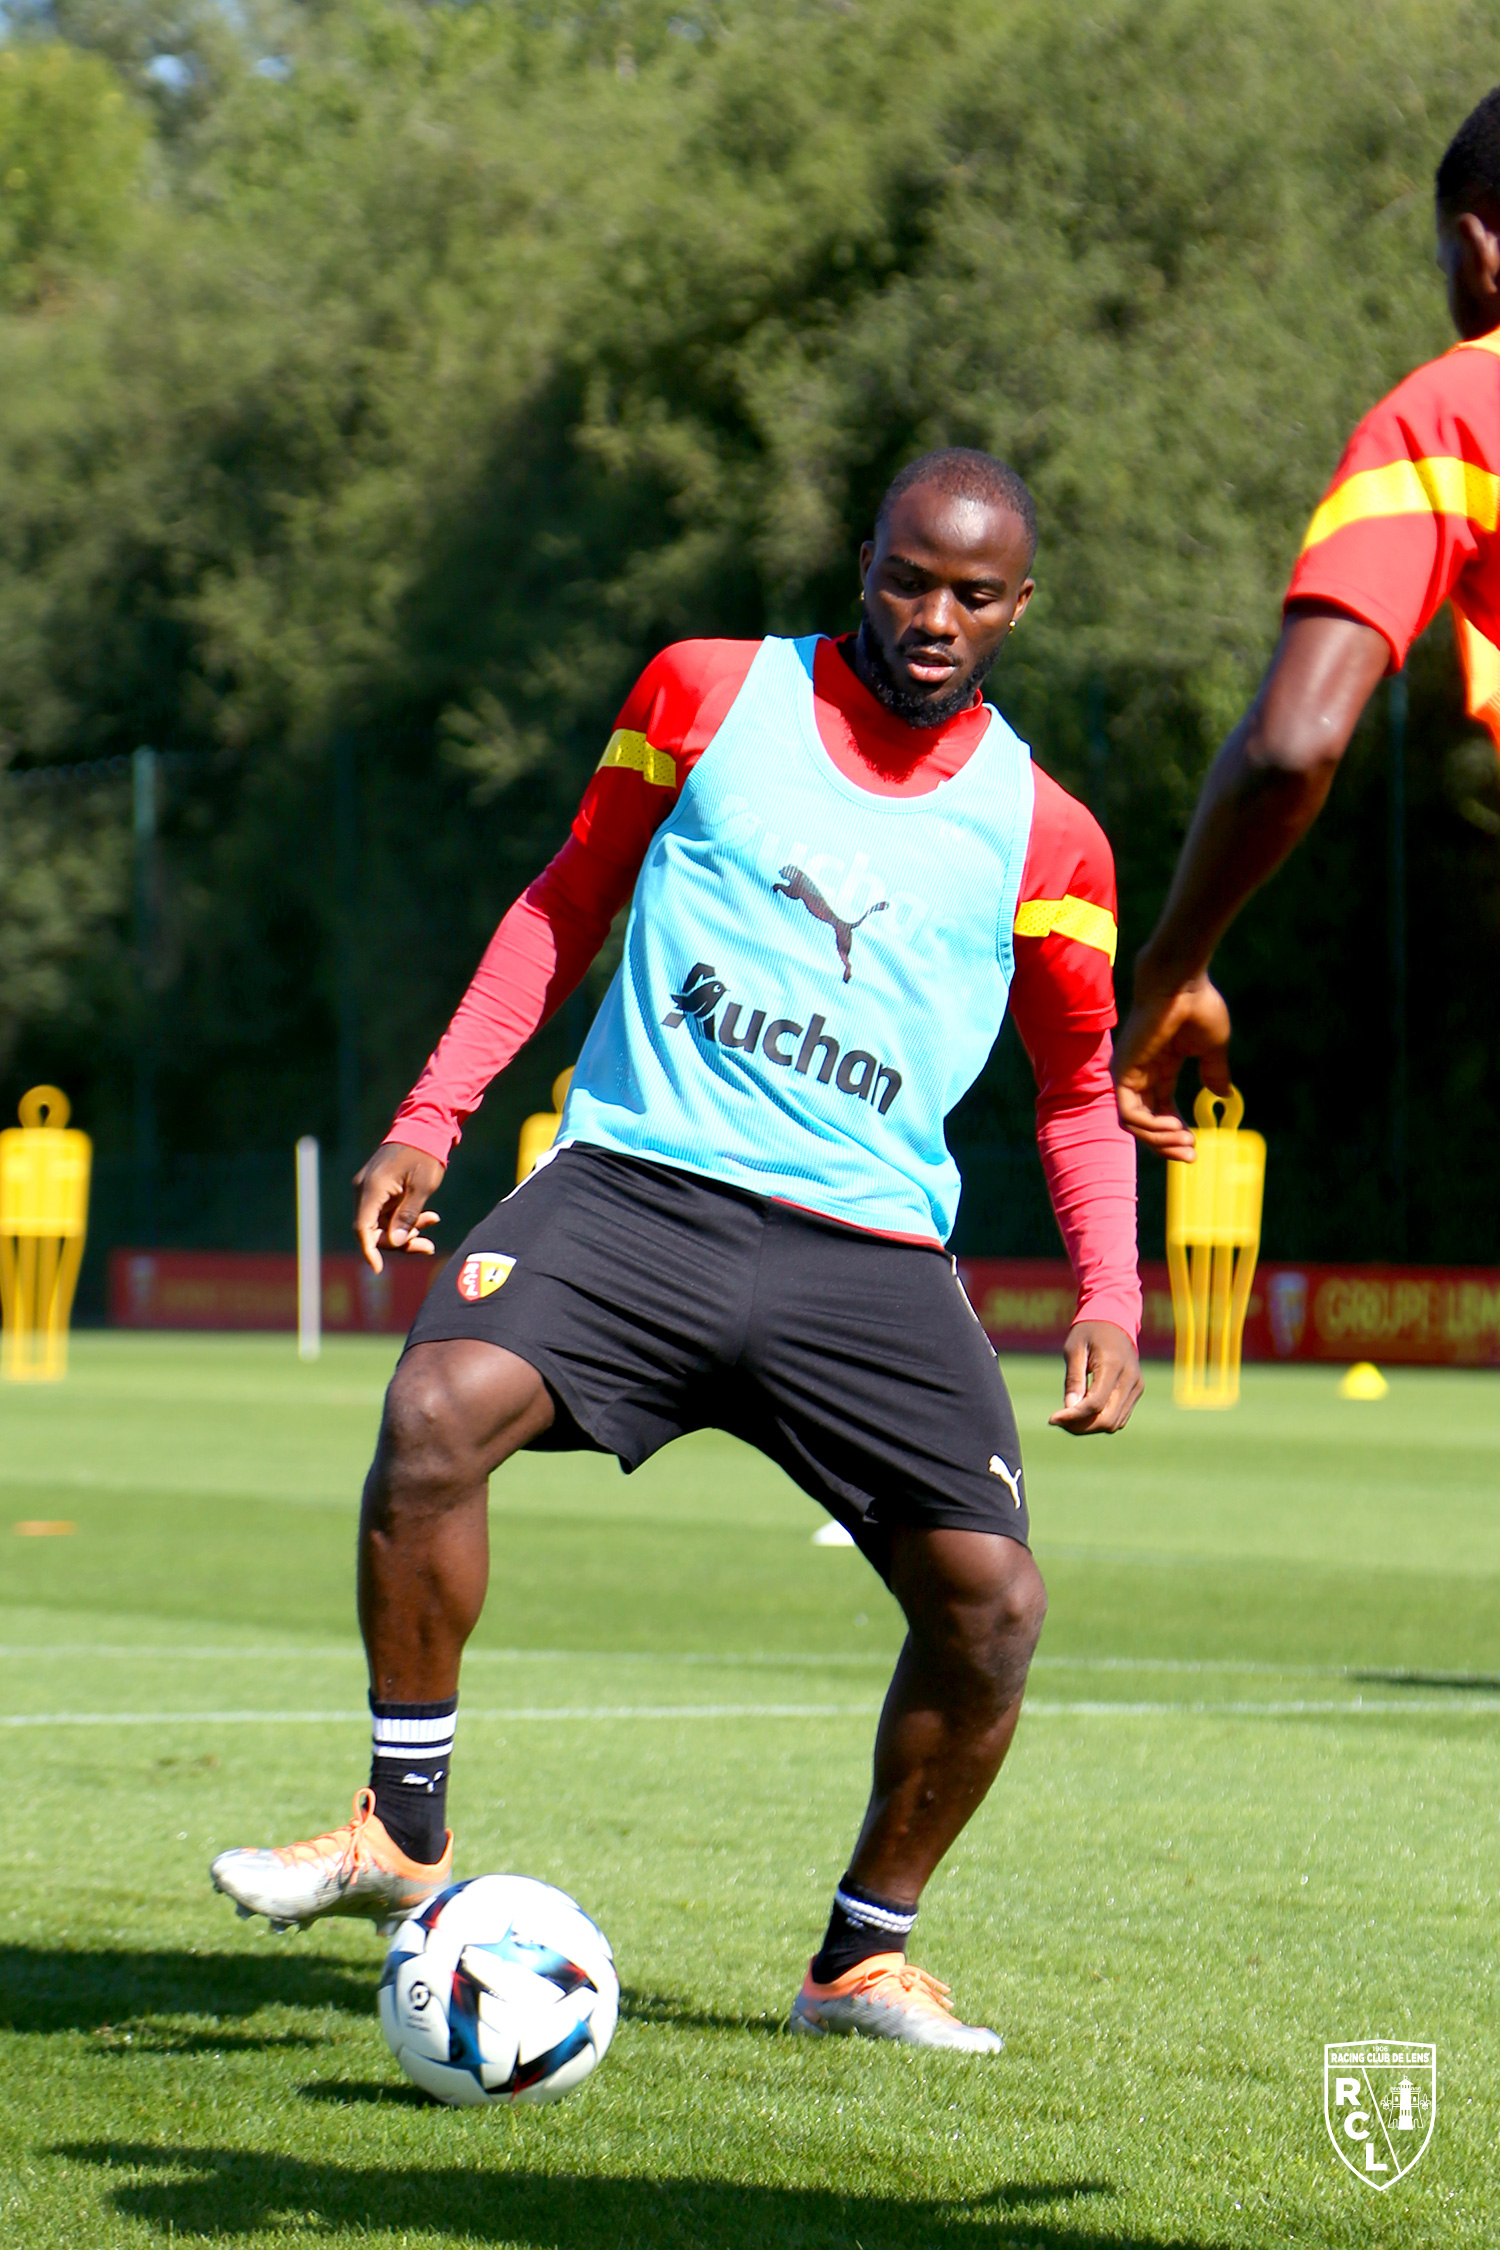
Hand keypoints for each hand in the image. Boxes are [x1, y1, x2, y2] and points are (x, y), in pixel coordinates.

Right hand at [353, 1142, 445, 1272]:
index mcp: (372, 1188)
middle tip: (428, 1246)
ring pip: (381, 1224)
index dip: (369, 1251)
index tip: (378, 1269)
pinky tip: (428, 1217)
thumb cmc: (425, 1155)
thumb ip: (408, 1216)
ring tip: (432, 1222)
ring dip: (405, 1231)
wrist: (424, 1127)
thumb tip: (396, 1241)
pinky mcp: (379, 1189)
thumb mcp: (422, 1188)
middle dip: (399, 1242)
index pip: (362, 1228)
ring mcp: (370, 1189)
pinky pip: (387, 1213)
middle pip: (373, 1230)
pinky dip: (405, 1220)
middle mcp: (364, 1190)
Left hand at [1049, 1321, 1141, 1434]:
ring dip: (1090, 1426)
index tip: (1052, 1419)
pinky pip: (1119, 1417)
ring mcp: (1136, 1386)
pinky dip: (1100, 1421)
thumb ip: (1074, 1379)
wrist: (1114, 1319)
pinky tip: (1083, 1413)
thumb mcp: (1074, 1349)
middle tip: (1059, 1421)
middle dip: (1081, 1426)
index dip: (1073, 1416)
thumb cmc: (1089, 1332)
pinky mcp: (1137, 1390)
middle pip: (1107, 1420)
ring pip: (1114, 1423)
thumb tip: (1069, 1408)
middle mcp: (1130, 1379)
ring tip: (1068, 1417)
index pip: (1095, 1404)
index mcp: (1113, 1365)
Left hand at [1112, 967, 1232, 1161]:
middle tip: (1191, 1154)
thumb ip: (1214, 1072)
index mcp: (1159, 1068)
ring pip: (1133, 1125)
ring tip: (1185, 1141)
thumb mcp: (1212, 1048)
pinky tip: (1174, 1126)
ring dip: (1159, 1141)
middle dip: (1167, 1145)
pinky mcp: (1122, 1072)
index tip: (1196, 1148)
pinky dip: (1149, 1127)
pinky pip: (1128, 1114)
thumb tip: (1222, 1095)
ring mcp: (1128, 1074)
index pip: (1159, 1111)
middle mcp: (1139, 1074)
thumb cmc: (1198, 1006)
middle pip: (1144, 1124)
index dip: (1176, 1133)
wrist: (1182, 982)